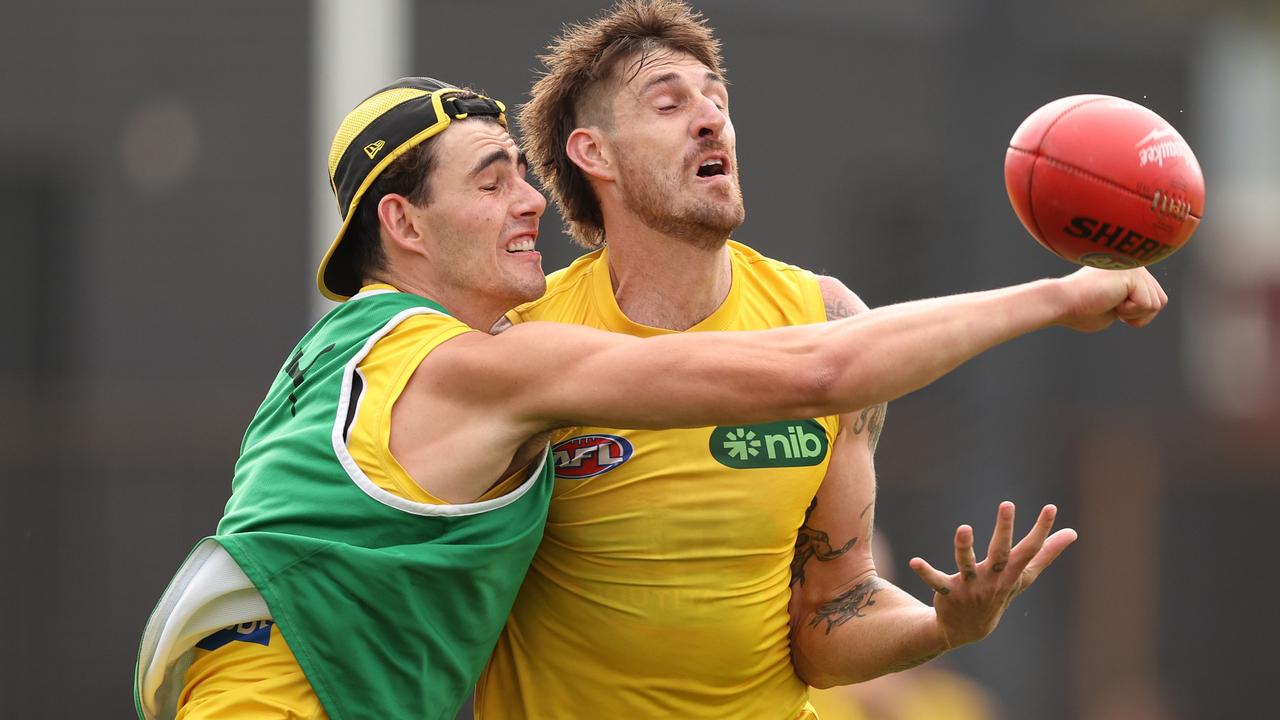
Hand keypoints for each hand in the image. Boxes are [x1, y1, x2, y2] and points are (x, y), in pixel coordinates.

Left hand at [908, 502, 1076, 648]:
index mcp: (1011, 572)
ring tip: (964, 528)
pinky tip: (914, 562)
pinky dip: (926, 572)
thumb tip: (1073, 533)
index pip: (1030, 550)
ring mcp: (970, 586)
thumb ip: (1046, 553)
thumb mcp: (1023, 576)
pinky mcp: (947, 592)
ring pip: (967, 564)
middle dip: (1004, 529)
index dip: (1042, 530)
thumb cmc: (999, 593)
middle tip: (1007, 504)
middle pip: (1000, 553)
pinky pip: (936, 581)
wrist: (969, 629)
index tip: (1050, 507)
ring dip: (964, 547)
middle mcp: (993, 579)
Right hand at [1056, 266, 1167, 331]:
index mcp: (1132, 267)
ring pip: (1156, 303)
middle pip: (1160, 301)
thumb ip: (1134, 299)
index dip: (1135, 313)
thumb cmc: (1080, 308)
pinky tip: (1110, 300)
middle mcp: (1136, 261)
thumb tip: (1154, 303)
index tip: (1108, 305)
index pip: (1156, 299)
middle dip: (1137, 314)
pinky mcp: (1133, 274)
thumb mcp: (1115, 304)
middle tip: (1110, 305)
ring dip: (1132, 313)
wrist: (1062, 303)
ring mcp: (1135, 266)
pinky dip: (1129, 312)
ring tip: (1109, 301)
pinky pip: (1147, 305)